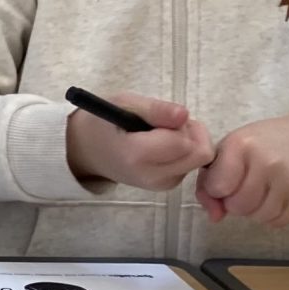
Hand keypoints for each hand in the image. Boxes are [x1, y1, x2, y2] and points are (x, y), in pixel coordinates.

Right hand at [64, 91, 214, 190]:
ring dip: (190, 141)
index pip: (182, 142)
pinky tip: (164, 145)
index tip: (159, 117)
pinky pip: (193, 164)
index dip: (178, 124)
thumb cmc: (105, 123)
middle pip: (200, 154)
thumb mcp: (123, 104)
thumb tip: (184, 114)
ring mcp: (161, 184)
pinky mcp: (168, 185)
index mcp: (136, 156)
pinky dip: (186, 151)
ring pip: (200, 159)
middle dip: (192, 133)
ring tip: (163, 133)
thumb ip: (154, 109)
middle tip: (168, 122)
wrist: (88, 151)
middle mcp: (151, 176)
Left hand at [196, 113, 288, 228]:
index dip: (216, 189)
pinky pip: (279, 222)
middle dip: (235, 202)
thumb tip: (215, 218)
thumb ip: (208, 183)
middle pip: (238, 206)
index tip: (224, 181)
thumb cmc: (260, 145)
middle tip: (243, 188)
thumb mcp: (228, 151)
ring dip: (254, 211)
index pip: (218, 187)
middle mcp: (268, 162)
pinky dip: (272, 216)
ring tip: (259, 193)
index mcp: (242, 145)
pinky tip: (275, 198)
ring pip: (259, 217)